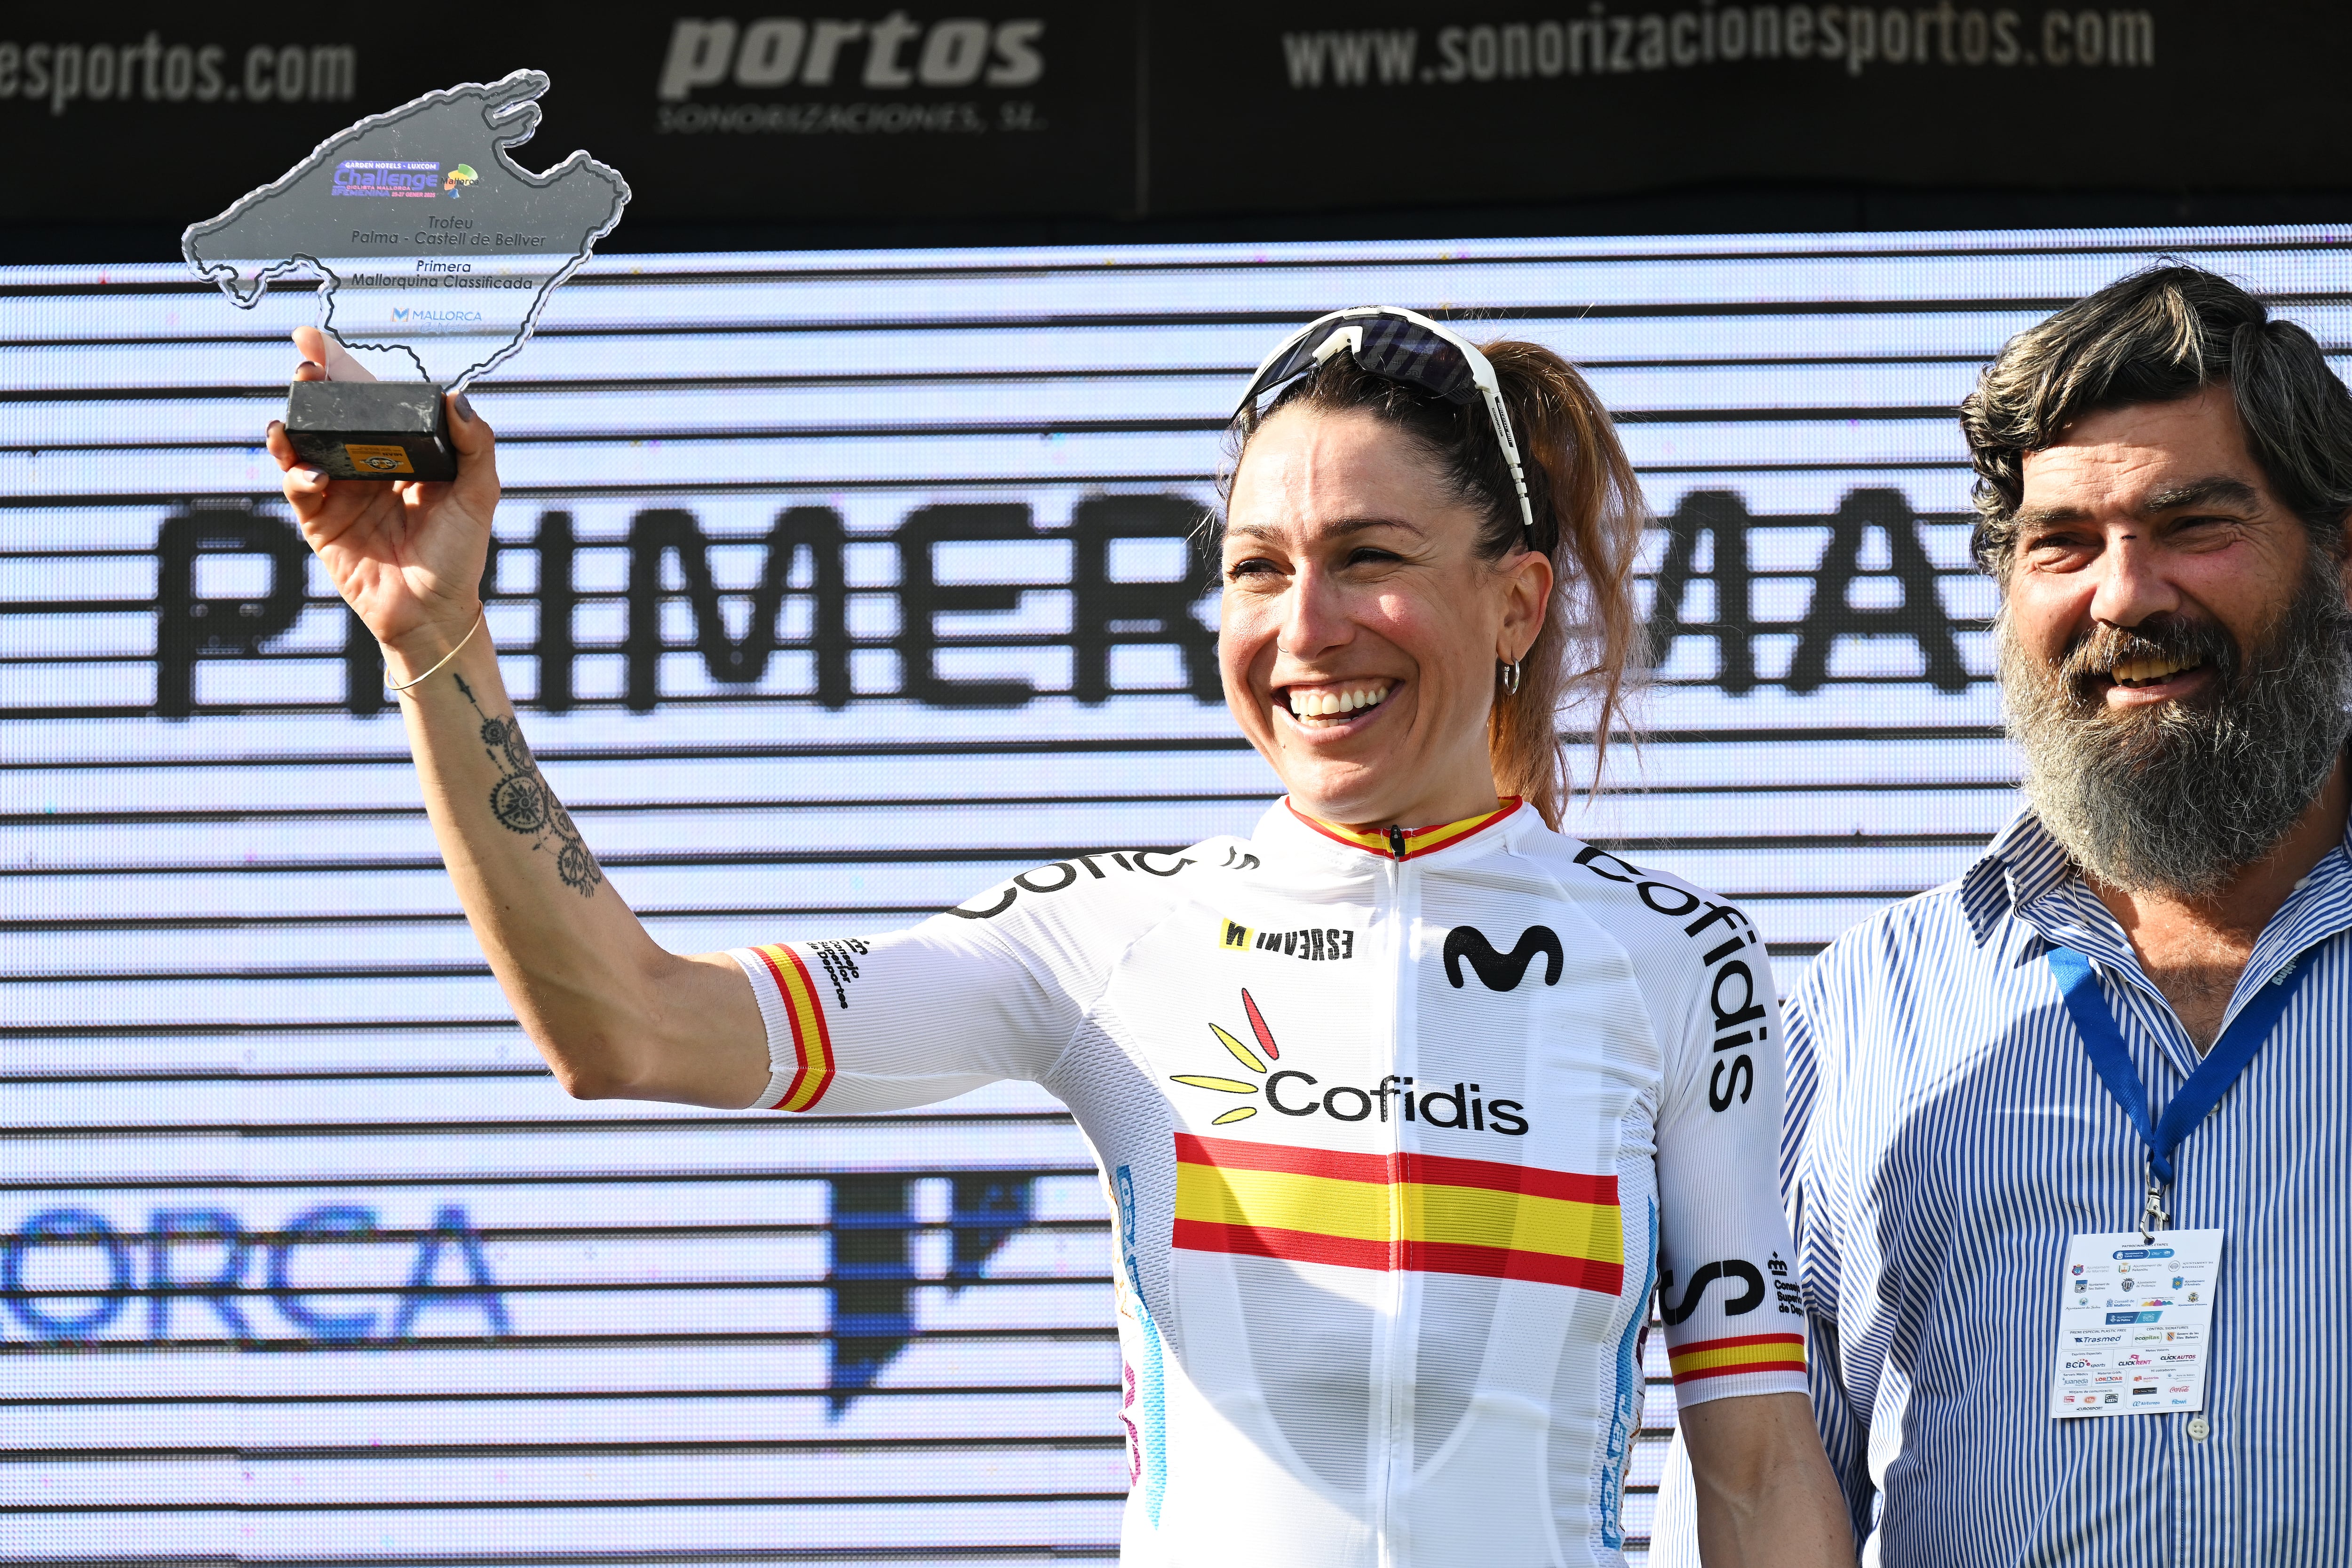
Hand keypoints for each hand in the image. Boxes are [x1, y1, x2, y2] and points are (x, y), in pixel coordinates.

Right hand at [264, 326, 501, 671]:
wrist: (434, 611)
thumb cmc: (460, 554)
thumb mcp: (479, 495)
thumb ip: (476, 446)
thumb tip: (457, 398)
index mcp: (402, 451)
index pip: (371, 401)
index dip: (343, 368)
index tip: (317, 338)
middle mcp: (366, 464)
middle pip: (332, 415)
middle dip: (313, 386)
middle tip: (307, 366)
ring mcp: (339, 490)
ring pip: (304, 444)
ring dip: (295, 422)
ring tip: (296, 408)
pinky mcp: (320, 521)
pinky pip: (300, 486)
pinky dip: (299, 474)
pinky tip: (312, 472)